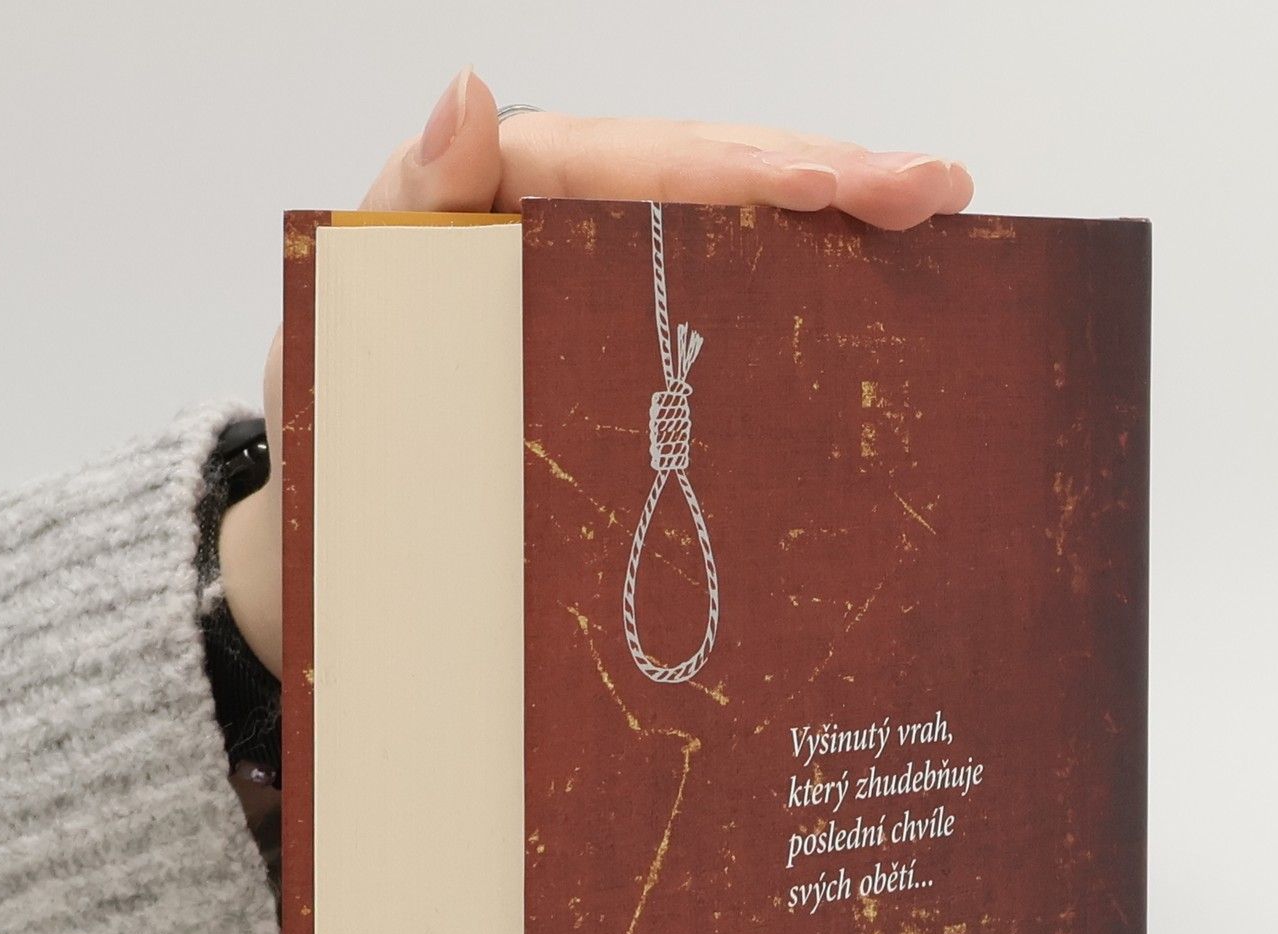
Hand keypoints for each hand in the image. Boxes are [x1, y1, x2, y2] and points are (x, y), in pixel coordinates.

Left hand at [219, 70, 975, 671]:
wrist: (341, 496)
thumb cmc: (344, 394)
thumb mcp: (358, 292)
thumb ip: (410, 197)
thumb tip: (471, 92)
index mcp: (520, 187)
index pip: (649, 160)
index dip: (747, 172)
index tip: (836, 188)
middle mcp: (581, 215)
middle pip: (718, 173)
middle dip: (831, 174)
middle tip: (936, 189)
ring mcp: (616, 275)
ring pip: (738, 226)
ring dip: (837, 219)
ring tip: (935, 212)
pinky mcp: (632, 339)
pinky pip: (724, 301)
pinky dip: (800, 292)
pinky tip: (877, 296)